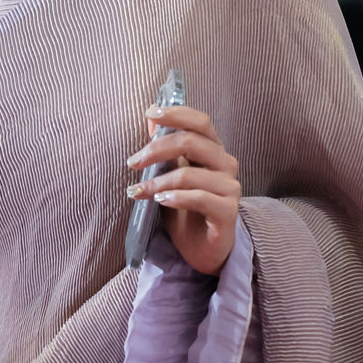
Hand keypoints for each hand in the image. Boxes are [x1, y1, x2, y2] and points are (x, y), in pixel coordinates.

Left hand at [126, 104, 241, 275]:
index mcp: (213, 150)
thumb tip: (150, 121)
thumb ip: (165, 150)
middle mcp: (225, 164)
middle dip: (156, 149)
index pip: (199, 122)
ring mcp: (230, 188)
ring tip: (137, 192)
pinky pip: (200, 199)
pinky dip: (176, 198)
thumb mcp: (170, 176)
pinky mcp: (228, 212)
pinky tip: (161, 201)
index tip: (149, 114)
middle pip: (191, 142)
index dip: (175, 114)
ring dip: (158, 182)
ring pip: (190, 174)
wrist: (202, 248)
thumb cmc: (186, 210)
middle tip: (132, 162)